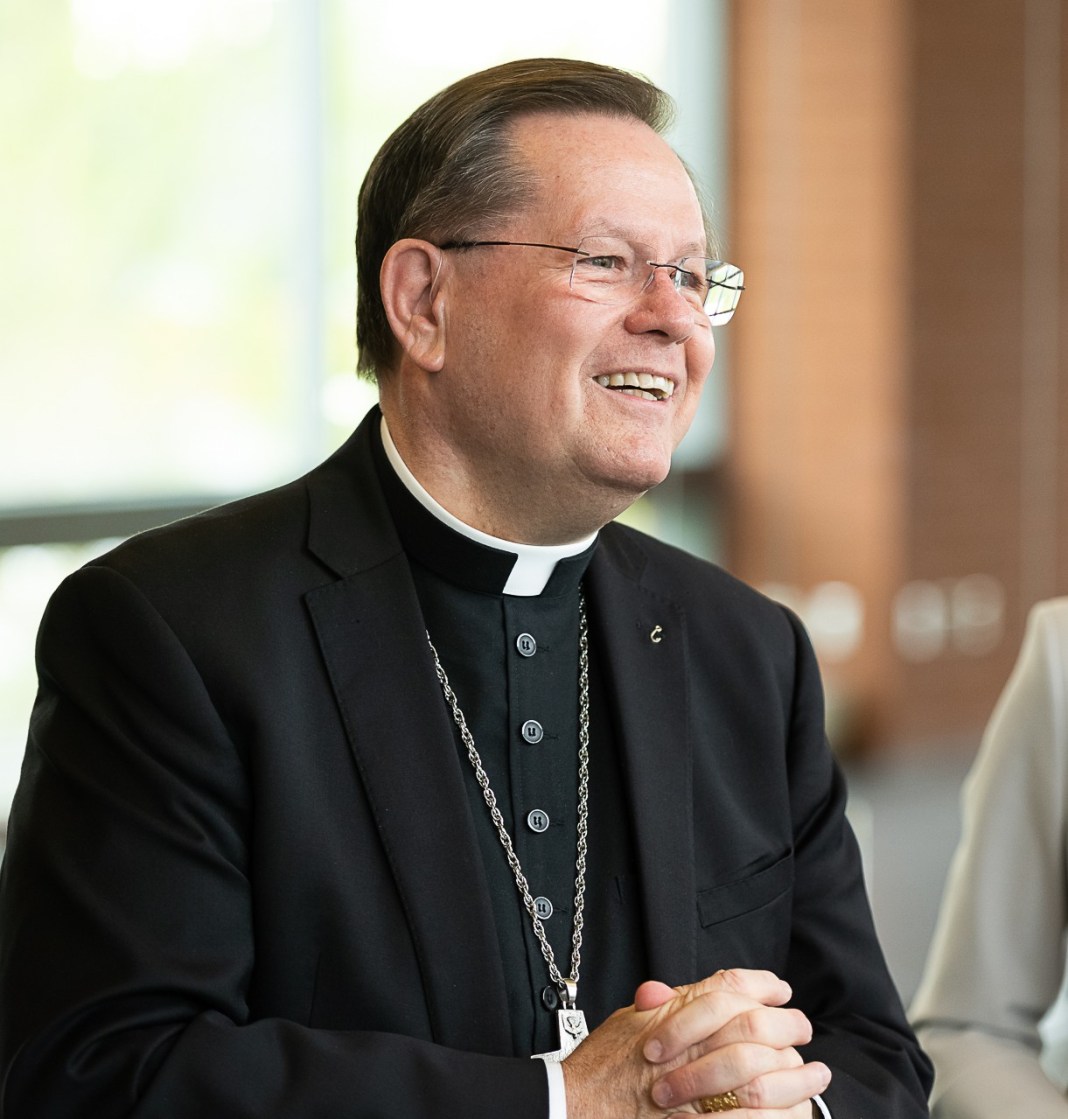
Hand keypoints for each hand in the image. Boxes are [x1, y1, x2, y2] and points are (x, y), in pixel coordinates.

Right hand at [561, 969, 829, 1116]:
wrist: (577, 1107)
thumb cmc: (601, 1067)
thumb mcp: (629, 1021)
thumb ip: (663, 1004)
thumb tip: (689, 988)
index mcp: (675, 1013)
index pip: (729, 987)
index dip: (761, 985)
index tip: (780, 990)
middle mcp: (689, 1045)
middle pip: (753, 1025)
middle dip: (787, 1026)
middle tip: (804, 1028)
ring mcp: (696, 1087)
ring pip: (761, 1074)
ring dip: (795, 1076)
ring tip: (817, 1076)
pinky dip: (775, 1116)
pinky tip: (794, 1113)